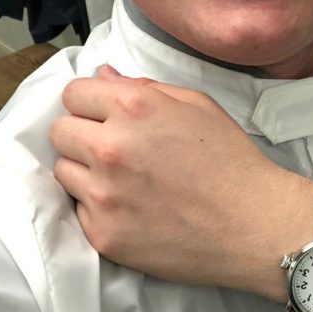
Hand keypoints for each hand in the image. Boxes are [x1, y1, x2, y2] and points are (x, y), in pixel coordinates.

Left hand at [50, 65, 312, 300]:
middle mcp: (110, 147)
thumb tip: (103, 77)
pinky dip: (98, 208)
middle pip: (59, 132)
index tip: (103, 114)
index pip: (73, 93)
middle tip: (113, 147)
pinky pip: (79, 212)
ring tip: (123, 179)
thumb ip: (144, 87)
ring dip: (85, 171)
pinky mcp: (103, 234)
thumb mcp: (198, 105)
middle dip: (82, 134)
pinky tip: (131, 207)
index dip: (90, 102)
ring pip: (63, 172)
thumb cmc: (232, 161)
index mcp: (133, 107)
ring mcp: (103, 194)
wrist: (253, 225)